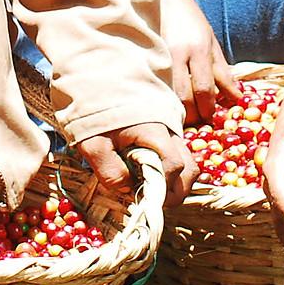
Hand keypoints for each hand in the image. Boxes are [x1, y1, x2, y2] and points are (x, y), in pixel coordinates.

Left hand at [73, 121, 194, 203]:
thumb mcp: (93, 146)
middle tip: (150, 201)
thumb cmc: (94, 114)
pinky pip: (179, 156)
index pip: (173, 167)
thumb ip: (111, 173)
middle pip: (189, 169)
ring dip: (174, 183)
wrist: (94, 83)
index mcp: (155, 130)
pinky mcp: (167, 132)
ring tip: (148, 189)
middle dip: (175, 192)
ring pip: (188, 163)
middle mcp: (171, 129)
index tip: (143, 199)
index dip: (161, 189)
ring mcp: (172, 130)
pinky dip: (169, 171)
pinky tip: (147, 174)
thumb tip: (130, 191)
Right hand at [161, 0, 240, 124]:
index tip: (211, 117)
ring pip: (166, 93)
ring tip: (183, 116)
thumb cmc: (190, 20)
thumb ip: (223, 71)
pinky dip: (160, 98)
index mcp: (198, 48)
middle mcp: (178, 53)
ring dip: (175, 110)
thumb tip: (236, 98)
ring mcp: (158, 55)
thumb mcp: (211, 42)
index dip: (208, 108)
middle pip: (184, 95)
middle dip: (192, 114)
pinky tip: (165, 103)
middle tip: (198, 121)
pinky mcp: (144, 56)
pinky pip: (153, 84)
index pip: (204, 88)